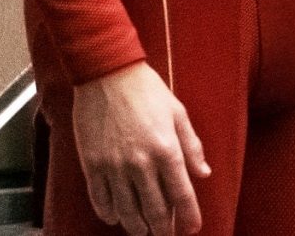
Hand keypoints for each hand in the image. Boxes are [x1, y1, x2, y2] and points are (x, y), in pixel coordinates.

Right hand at [71, 61, 207, 234]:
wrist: (107, 74)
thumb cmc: (146, 90)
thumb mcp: (178, 112)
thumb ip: (192, 146)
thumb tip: (203, 173)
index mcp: (166, 149)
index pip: (181, 193)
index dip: (188, 216)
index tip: (192, 228)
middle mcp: (141, 163)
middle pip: (154, 209)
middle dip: (162, 228)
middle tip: (166, 234)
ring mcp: (114, 167)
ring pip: (127, 211)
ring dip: (137, 226)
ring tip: (143, 232)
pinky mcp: (92, 165)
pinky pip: (100, 199)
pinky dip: (109, 214)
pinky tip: (116, 218)